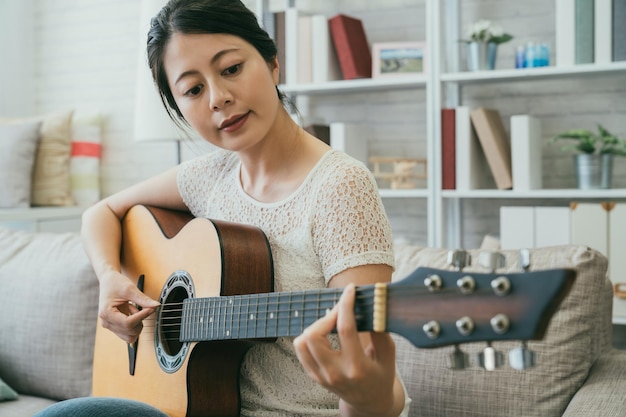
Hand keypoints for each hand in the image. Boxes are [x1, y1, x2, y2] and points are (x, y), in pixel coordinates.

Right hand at [97, 270, 159, 343]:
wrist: (108, 281)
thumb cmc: (115, 283)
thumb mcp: (130, 289)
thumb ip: (143, 299)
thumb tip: (156, 306)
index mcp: (106, 313)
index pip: (128, 323)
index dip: (142, 316)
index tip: (151, 308)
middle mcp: (106, 322)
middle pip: (130, 331)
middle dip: (141, 320)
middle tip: (145, 306)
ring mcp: (110, 325)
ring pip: (130, 336)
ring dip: (138, 324)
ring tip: (135, 309)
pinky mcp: (115, 326)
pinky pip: (128, 333)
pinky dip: (135, 325)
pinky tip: (132, 313)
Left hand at [293, 284, 399, 416]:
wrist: (369, 403)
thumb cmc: (381, 376)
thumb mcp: (389, 355)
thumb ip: (381, 331)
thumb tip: (373, 305)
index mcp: (357, 368)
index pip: (346, 330)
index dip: (346, 305)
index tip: (350, 290)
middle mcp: (335, 373)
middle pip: (314, 336)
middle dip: (326, 316)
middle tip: (340, 311)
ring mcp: (322, 376)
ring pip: (302, 342)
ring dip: (316, 325)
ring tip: (331, 322)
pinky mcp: (314, 376)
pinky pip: (301, 349)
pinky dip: (309, 336)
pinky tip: (324, 332)